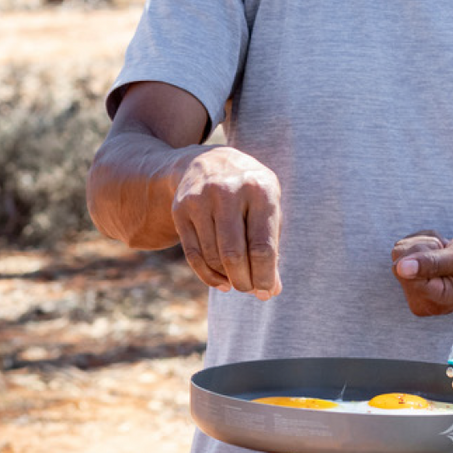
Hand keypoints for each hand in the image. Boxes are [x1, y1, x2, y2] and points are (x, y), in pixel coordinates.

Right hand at [172, 148, 282, 298]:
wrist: (209, 161)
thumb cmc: (249, 192)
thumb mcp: (267, 208)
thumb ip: (272, 247)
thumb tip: (270, 290)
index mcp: (260, 189)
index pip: (262, 246)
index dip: (265, 276)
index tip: (268, 291)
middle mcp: (228, 191)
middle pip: (234, 254)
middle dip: (244, 281)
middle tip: (251, 290)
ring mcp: (200, 199)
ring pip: (212, 256)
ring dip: (227, 277)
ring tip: (238, 281)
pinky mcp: (181, 210)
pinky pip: (193, 254)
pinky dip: (208, 275)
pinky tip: (221, 281)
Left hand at [390, 230, 452, 316]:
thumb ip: (433, 264)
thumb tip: (400, 269)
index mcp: (433, 301)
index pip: (401, 268)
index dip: (423, 252)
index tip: (446, 253)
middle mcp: (421, 301)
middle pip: (398, 260)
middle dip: (425, 247)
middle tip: (449, 253)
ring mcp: (415, 292)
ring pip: (401, 252)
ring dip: (426, 244)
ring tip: (447, 253)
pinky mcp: (413, 280)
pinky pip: (404, 250)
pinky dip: (424, 244)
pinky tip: (442, 252)